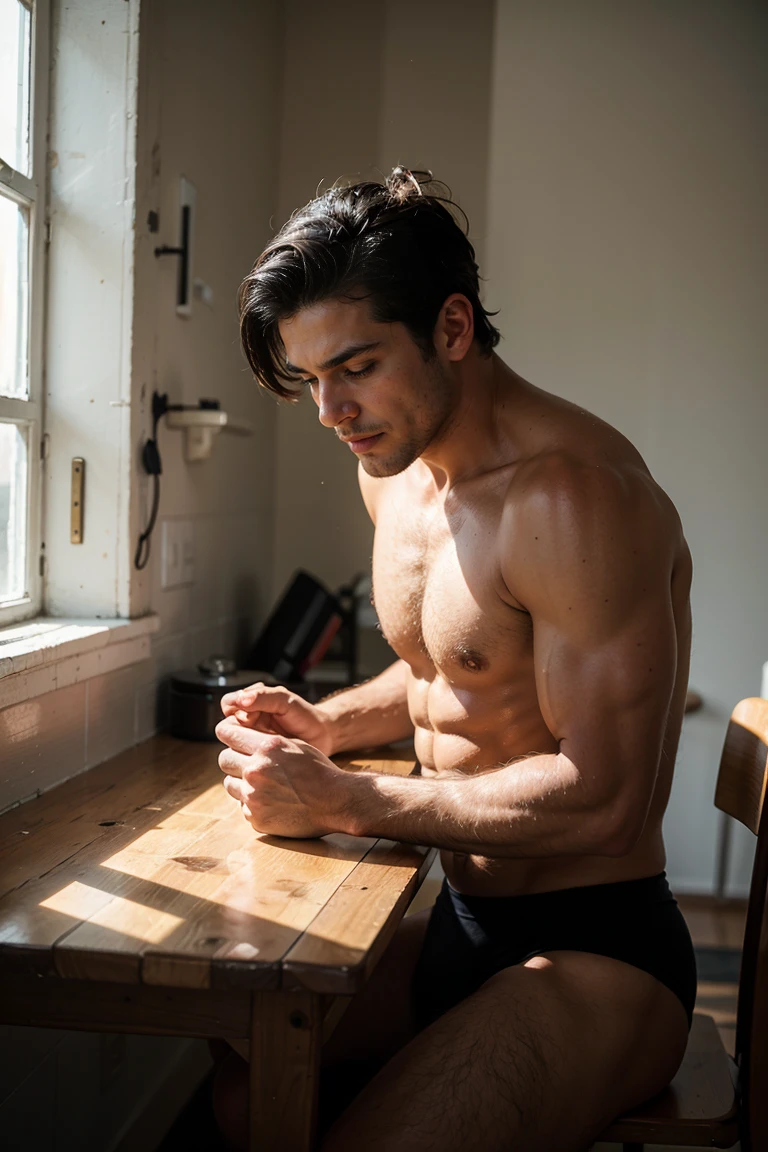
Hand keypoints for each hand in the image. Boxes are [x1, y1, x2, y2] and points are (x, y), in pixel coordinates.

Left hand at [215, 716, 345, 837]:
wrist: (336, 802)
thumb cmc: (318, 770)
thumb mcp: (295, 745)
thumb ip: (266, 741)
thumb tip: (238, 736)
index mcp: (267, 747)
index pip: (228, 734)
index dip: (228, 734)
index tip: (230, 737)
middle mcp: (256, 770)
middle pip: (224, 759)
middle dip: (234, 759)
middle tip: (247, 763)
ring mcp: (254, 796)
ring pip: (229, 783)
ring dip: (240, 782)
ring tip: (263, 784)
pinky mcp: (255, 817)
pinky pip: (242, 805)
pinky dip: (253, 803)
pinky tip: (272, 801)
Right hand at [220, 683, 334, 755]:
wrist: (321, 736)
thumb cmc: (304, 715)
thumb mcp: (285, 700)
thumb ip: (263, 696)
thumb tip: (241, 700)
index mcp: (250, 704)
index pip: (228, 704)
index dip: (236, 710)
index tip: (253, 716)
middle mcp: (247, 722)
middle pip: (226, 727)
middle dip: (240, 731)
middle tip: (260, 735)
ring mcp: (251, 740)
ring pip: (232, 744)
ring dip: (246, 746)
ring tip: (266, 746)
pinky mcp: (256, 757)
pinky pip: (243, 758)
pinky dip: (250, 759)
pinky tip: (265, 758)